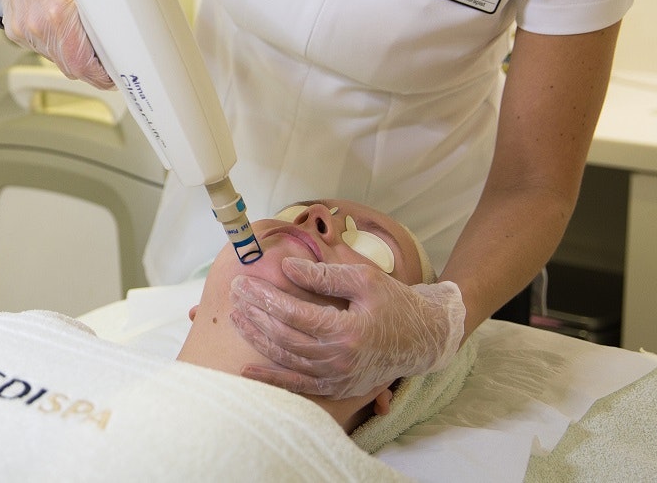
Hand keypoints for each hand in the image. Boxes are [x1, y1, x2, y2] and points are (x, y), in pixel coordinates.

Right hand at [0, 0, 112, 88]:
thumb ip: (99, 9)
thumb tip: (120, 32)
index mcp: (57, 13)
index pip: (83, 65)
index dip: (103, 75)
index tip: (116, 74)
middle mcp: (37, 25)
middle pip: (71, 67)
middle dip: (91, 67)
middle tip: (108, 58)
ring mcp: (23, 29)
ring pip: (57, 59)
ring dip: (74, 54)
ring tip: (84, 33)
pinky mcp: (15, 29)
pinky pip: (43, 47)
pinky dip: (57, 43)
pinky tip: (63, 24)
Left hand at [229, 258, 464, 398]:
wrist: (422, 339)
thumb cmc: (394, 303)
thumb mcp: (364, 279)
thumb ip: (324, 275)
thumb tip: (288, 267)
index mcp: (347, 330)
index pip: (293, 313)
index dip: (264, 297)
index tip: (243, 282)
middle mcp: (339, 360)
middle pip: (284, 336)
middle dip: (255, 313)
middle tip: (234, 293)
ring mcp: (337, 379)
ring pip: (287, 360)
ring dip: (258, 339)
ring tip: (236, 317)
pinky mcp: (337, 389)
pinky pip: (298, 387)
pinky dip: (272, 380)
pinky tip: (248, 372)